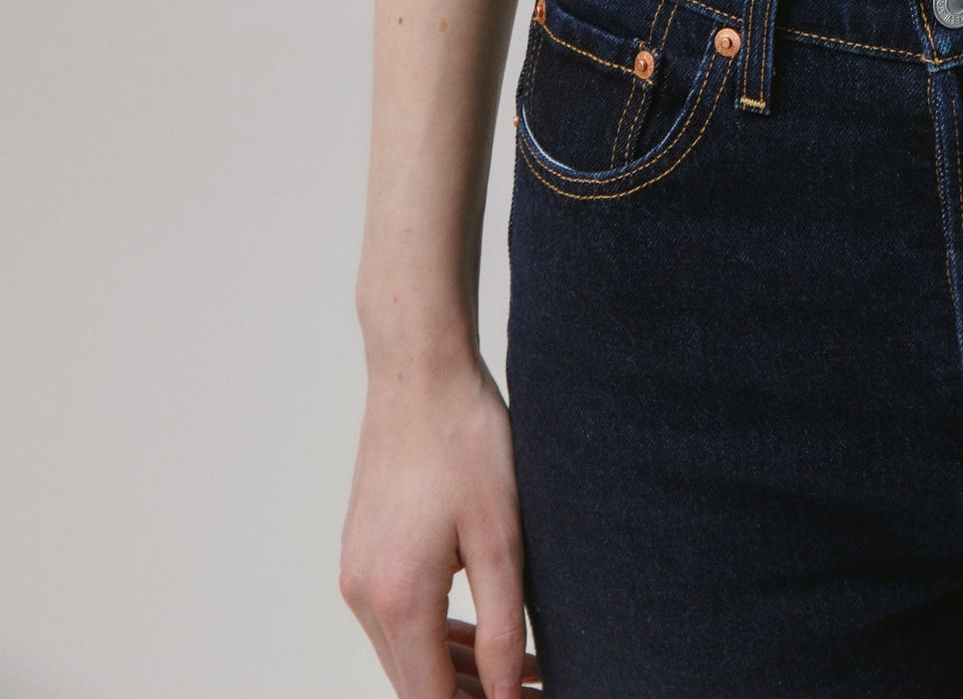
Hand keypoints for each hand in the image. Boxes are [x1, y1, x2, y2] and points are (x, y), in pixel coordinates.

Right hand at [340, 351, 537, 698]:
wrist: (419, 370)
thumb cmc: (466, 440)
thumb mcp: (501, 536)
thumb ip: (503, 625)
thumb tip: (503, 694)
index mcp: (398, 599)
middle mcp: (364, 596)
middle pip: (414, 684)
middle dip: (472, 696)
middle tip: (533, 690)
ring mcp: (356, 573)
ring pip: (406, 653)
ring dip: (458, 671)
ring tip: (522, 670)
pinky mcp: (362, 552)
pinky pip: (397, 618)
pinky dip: (437, 635)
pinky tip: (485, 631)